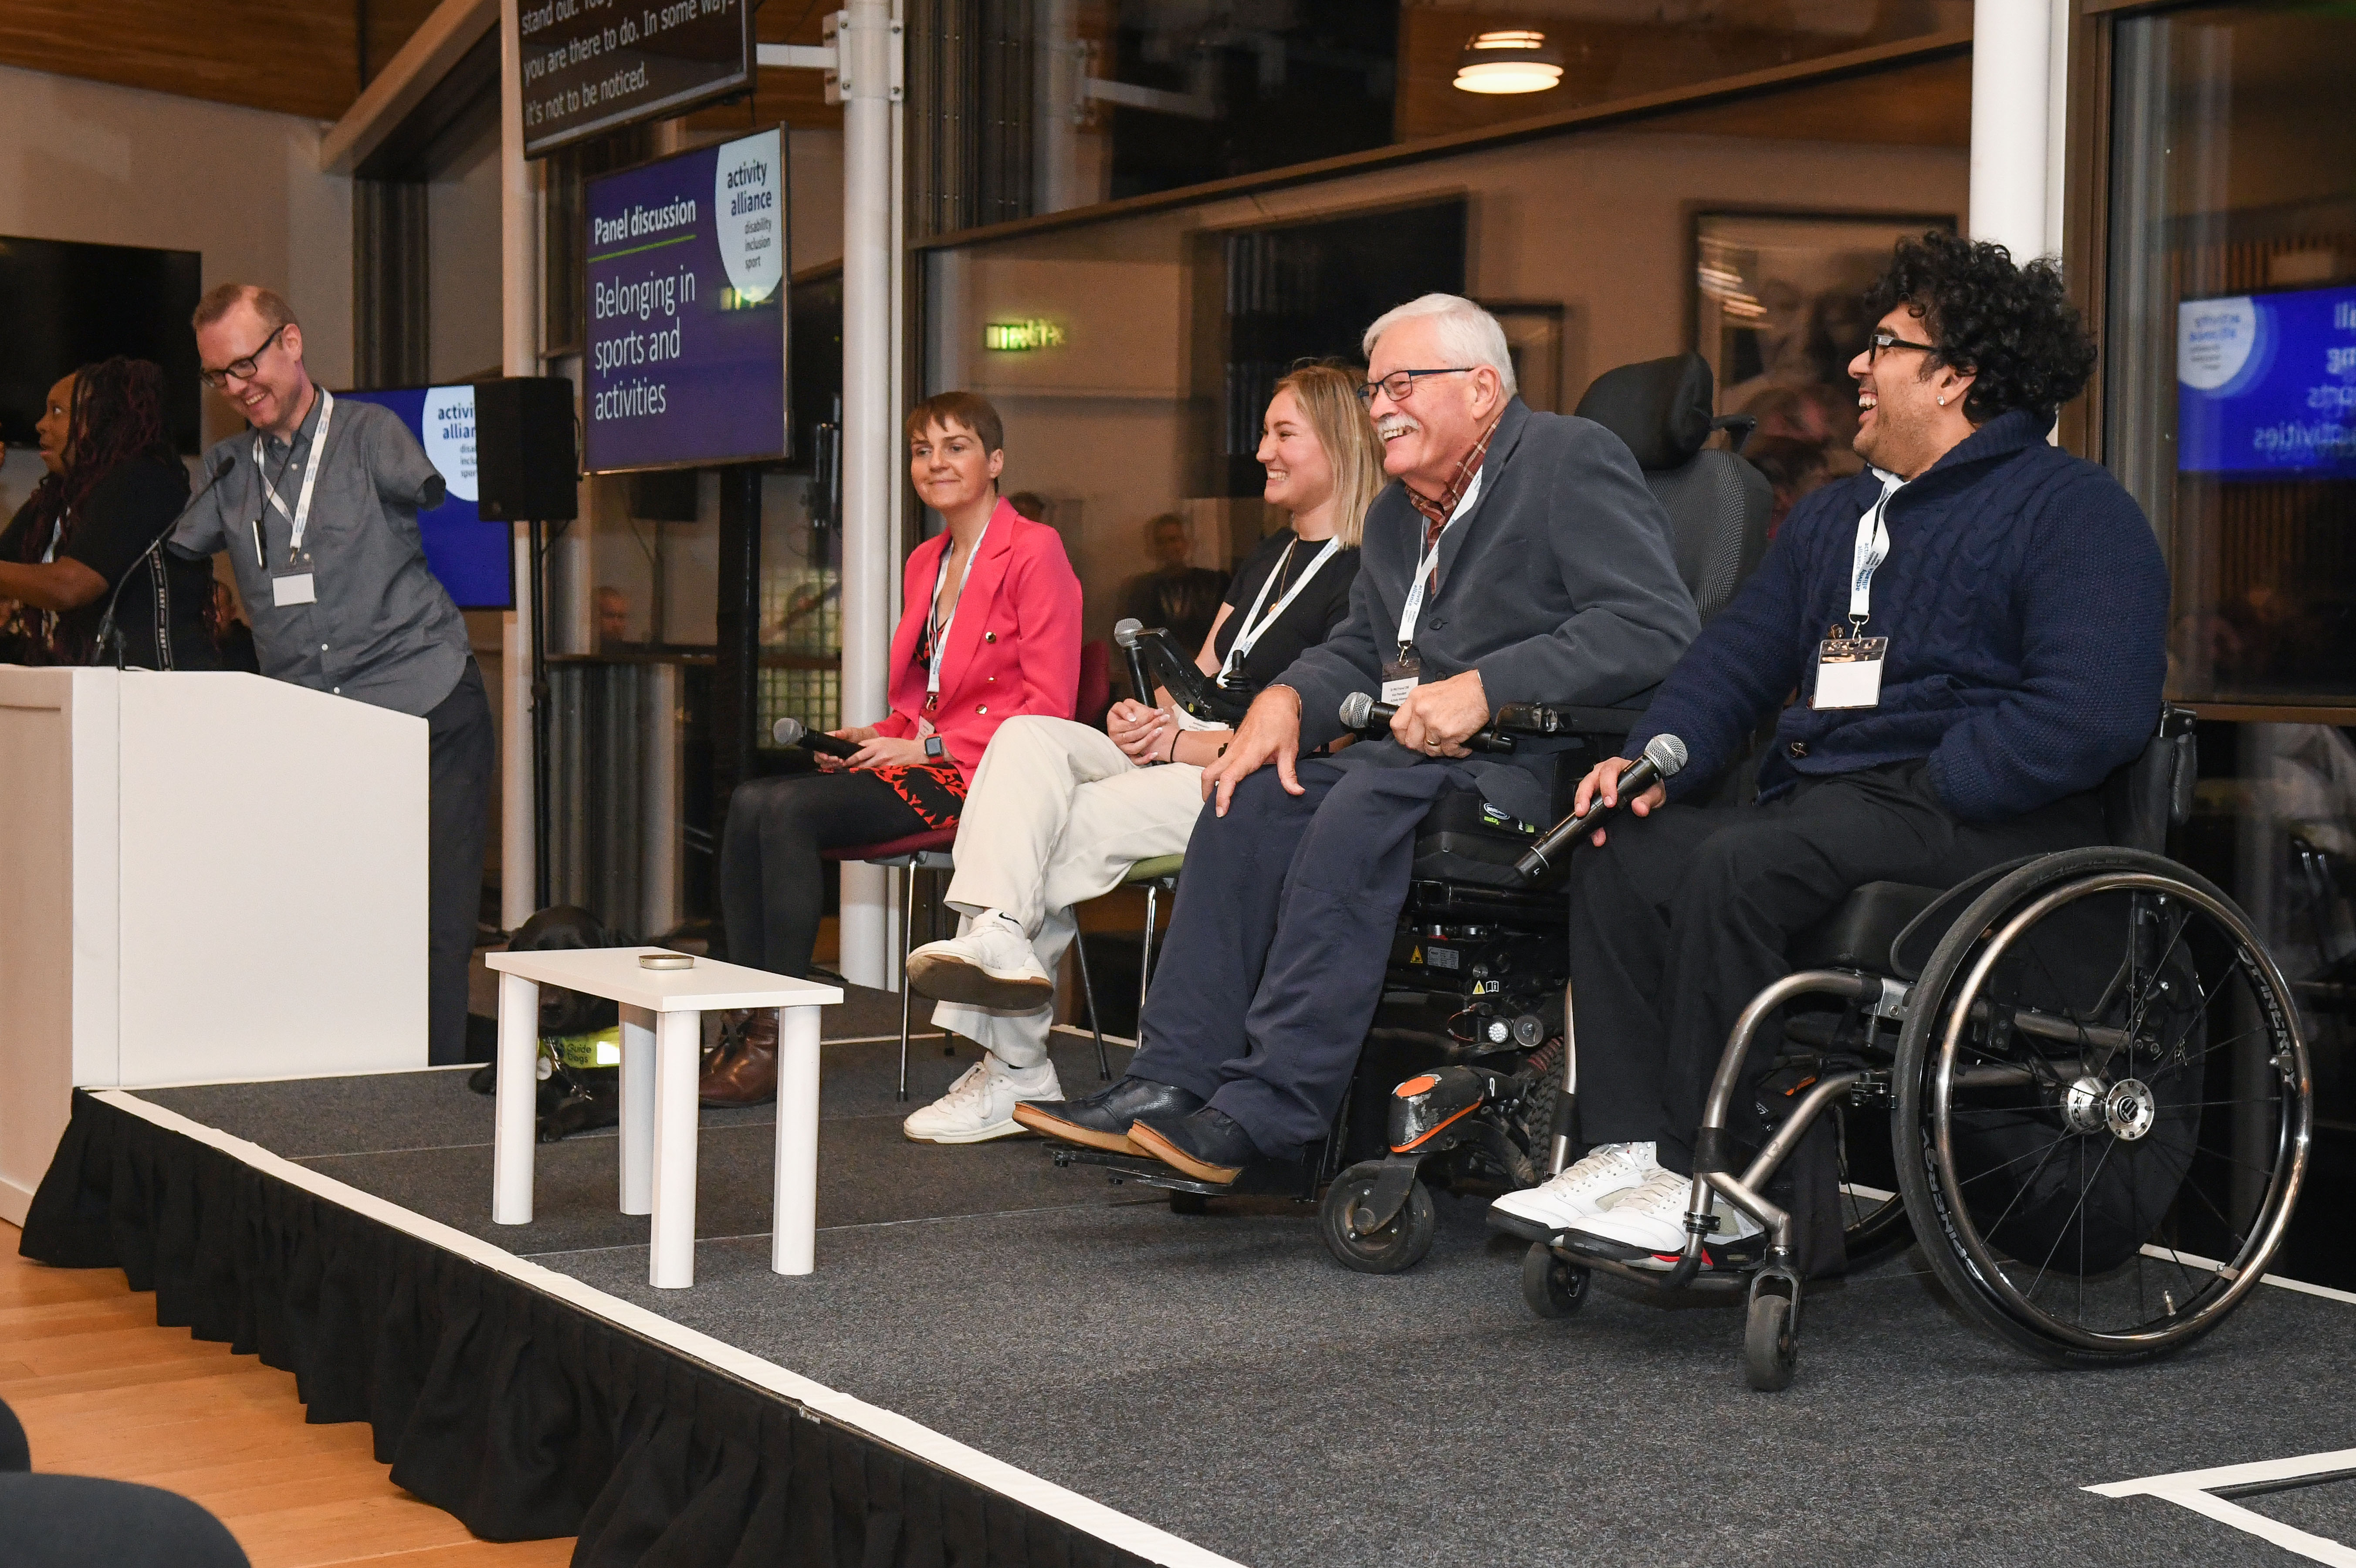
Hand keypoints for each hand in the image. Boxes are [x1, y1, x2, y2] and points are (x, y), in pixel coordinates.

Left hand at [846, 734, 929, 769]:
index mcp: (877, 744)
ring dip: (861, 772)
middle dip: (853, 767)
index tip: (844, 763)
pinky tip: (868, 779)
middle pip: (861, 762)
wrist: (916, 751)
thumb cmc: (900, 745)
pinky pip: (878, 774)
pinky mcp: (891, 770)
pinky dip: (872, 776)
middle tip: (845, 771)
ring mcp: (885, 762)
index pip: (859, 752)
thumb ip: (871, 744)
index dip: (850, 759)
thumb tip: (858, 748)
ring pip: (868, 769)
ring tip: (854, 776)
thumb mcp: (885, 740)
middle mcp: (880, 753)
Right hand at [1107, 698, 1168, 764]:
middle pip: (1135, 733)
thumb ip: (1128, 707)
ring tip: (1160, 730)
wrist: (1129, 721)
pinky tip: (1154, 754)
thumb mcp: (1125, 706)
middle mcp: (1116, 737)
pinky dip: (1145, 759)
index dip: (1145, 718)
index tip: (1156, 713)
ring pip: (1136, 747)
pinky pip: (1135, 760)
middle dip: (1151, 725)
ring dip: (1149, 739)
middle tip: (1163, 718)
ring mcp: (1122, 747)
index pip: (1131, 723)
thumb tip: (1133, 718)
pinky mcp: (1128, 755)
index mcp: (1114, 725)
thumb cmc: (1127, 713)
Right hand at [1200, 686, 1300, 815]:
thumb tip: (1297, 792)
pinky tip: (1228, 784)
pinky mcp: (1233, 745)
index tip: (1221, 811)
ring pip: (1212, 767)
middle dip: (1207, 792)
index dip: (1222, 796)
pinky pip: (1219, 761)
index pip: (1228, 778)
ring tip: (1219, 800)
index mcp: (1248, 754)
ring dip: (1211, 783)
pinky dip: (1218, 774)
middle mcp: (1235, 751)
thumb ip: (1289, 773)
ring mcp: (1232, 747)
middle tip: (1215, 810)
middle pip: (1209, 773)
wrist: (1274, 700)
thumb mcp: (1289, 749)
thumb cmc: (1281, 722)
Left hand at [1389, 669, 1489, 757]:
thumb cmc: (1462, 690)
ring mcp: (1434, 723)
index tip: (1411, 739)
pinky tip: (1463, 744)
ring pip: (1430, 750)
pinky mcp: (1449, 734)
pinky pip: (1449, 752)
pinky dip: (1458, 751)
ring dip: (1442, 749)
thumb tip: (1414, 727)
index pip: (1397, 725)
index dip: (1403, 737)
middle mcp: (1421, 711)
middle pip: (1411, 742)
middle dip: (1424, 746)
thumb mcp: (1432, 692)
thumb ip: (1420, 708)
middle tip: (1436, 743)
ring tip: (1452, 742)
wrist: (1483, 689)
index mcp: (1415, 699)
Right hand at [1572, 755, 1665, 846]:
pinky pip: (1586, 804)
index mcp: (1618, 766)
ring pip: (1584, 792)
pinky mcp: (1593, 796)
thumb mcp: (1653, 791)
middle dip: (1585, 797)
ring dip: (1582, 807)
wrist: (1647, 792)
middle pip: (1589, 781)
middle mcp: (1603, 772)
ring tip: (1584, 820)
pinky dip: (1587, 818)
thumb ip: (1648, 799)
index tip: (1610, 803)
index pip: (1609, 772)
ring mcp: (1596, 783)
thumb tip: (1639, 808)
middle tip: (1584, 811)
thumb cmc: (1647, 786)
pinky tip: (1592, 831)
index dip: (1607, 787)